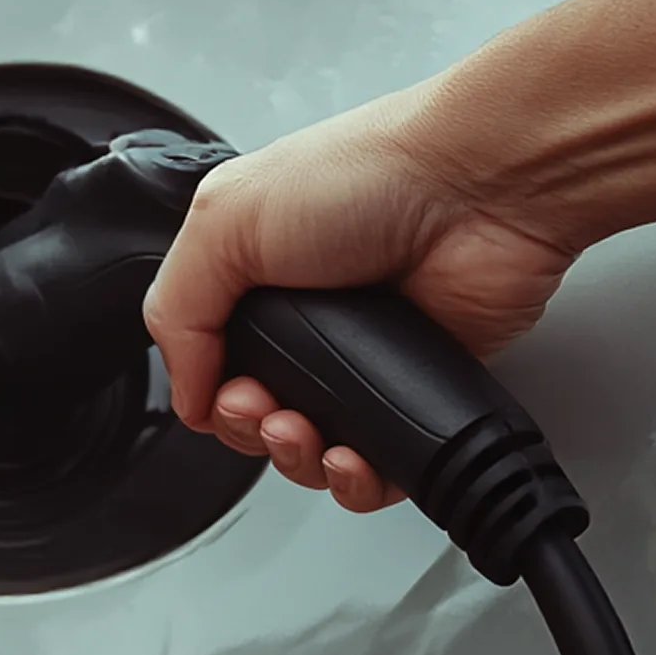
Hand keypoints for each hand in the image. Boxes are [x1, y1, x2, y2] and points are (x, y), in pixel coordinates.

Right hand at [143, 86, 575, 511]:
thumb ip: (178, 308)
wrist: (477, 190)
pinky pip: (380, 468)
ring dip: (299, 459)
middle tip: (267, 406)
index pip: (209, 364)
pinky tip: (354, 456)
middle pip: (256, 418)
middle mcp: (309, 316)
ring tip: (308, 430)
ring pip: (313, 452)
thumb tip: (183, 389)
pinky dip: (359, 480)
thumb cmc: (369, 174)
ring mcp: (365, 357)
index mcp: (255, 272)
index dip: (209, 393)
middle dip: (252, 430)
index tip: (228, 388)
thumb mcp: (225, 218)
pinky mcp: (418, 389)